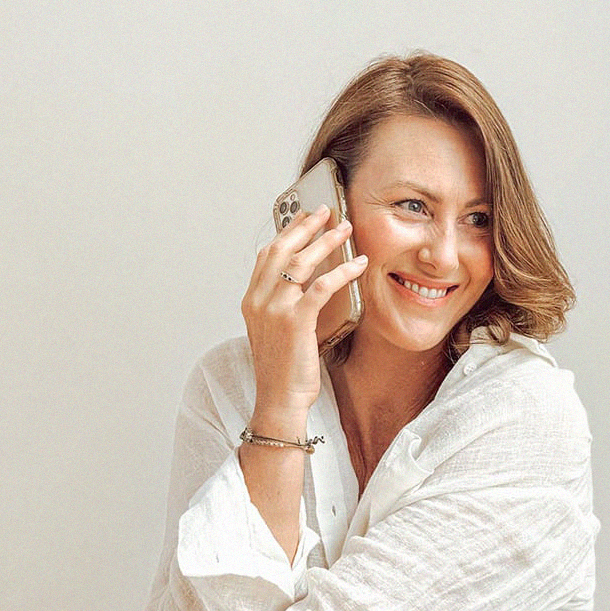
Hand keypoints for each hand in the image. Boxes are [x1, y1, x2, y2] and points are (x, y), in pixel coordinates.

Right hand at [242, 203, 368, 409]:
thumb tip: (305, 283)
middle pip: (282, 250)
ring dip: (326, 242)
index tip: (304, 218)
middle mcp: (259, 301)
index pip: (267, 255)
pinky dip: (341, 272)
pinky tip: (357, 265)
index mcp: (252, 301)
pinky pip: (320, 287)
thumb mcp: (275, 330)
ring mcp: (275, 310)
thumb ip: (282, 305)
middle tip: (327, 212)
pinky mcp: (296, 322)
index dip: (287, 233)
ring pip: (300, 263)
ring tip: (345, 230)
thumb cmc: (283, 368)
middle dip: (306, 226)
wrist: (280, 398)